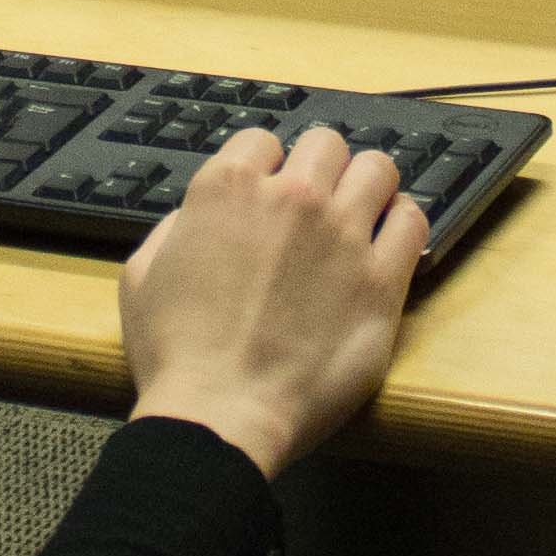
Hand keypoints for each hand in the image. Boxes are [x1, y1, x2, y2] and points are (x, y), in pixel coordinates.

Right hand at [120, 126, 429, 490]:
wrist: (220, 415)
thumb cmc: (176, 356)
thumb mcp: (142, 275)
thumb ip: (174, 227)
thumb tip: (197, 218)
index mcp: (228, 188)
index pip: (263, 140)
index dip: (265, 168)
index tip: (269, 194)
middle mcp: (292, 197)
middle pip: (326, 144)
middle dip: (319, 168)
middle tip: (316, 204)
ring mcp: (343, 235)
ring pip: (378, 168)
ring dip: (367, 186)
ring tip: (360, 215)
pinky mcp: (382, 280)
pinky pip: (413, 221)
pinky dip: (402, 223)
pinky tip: (389, 241)